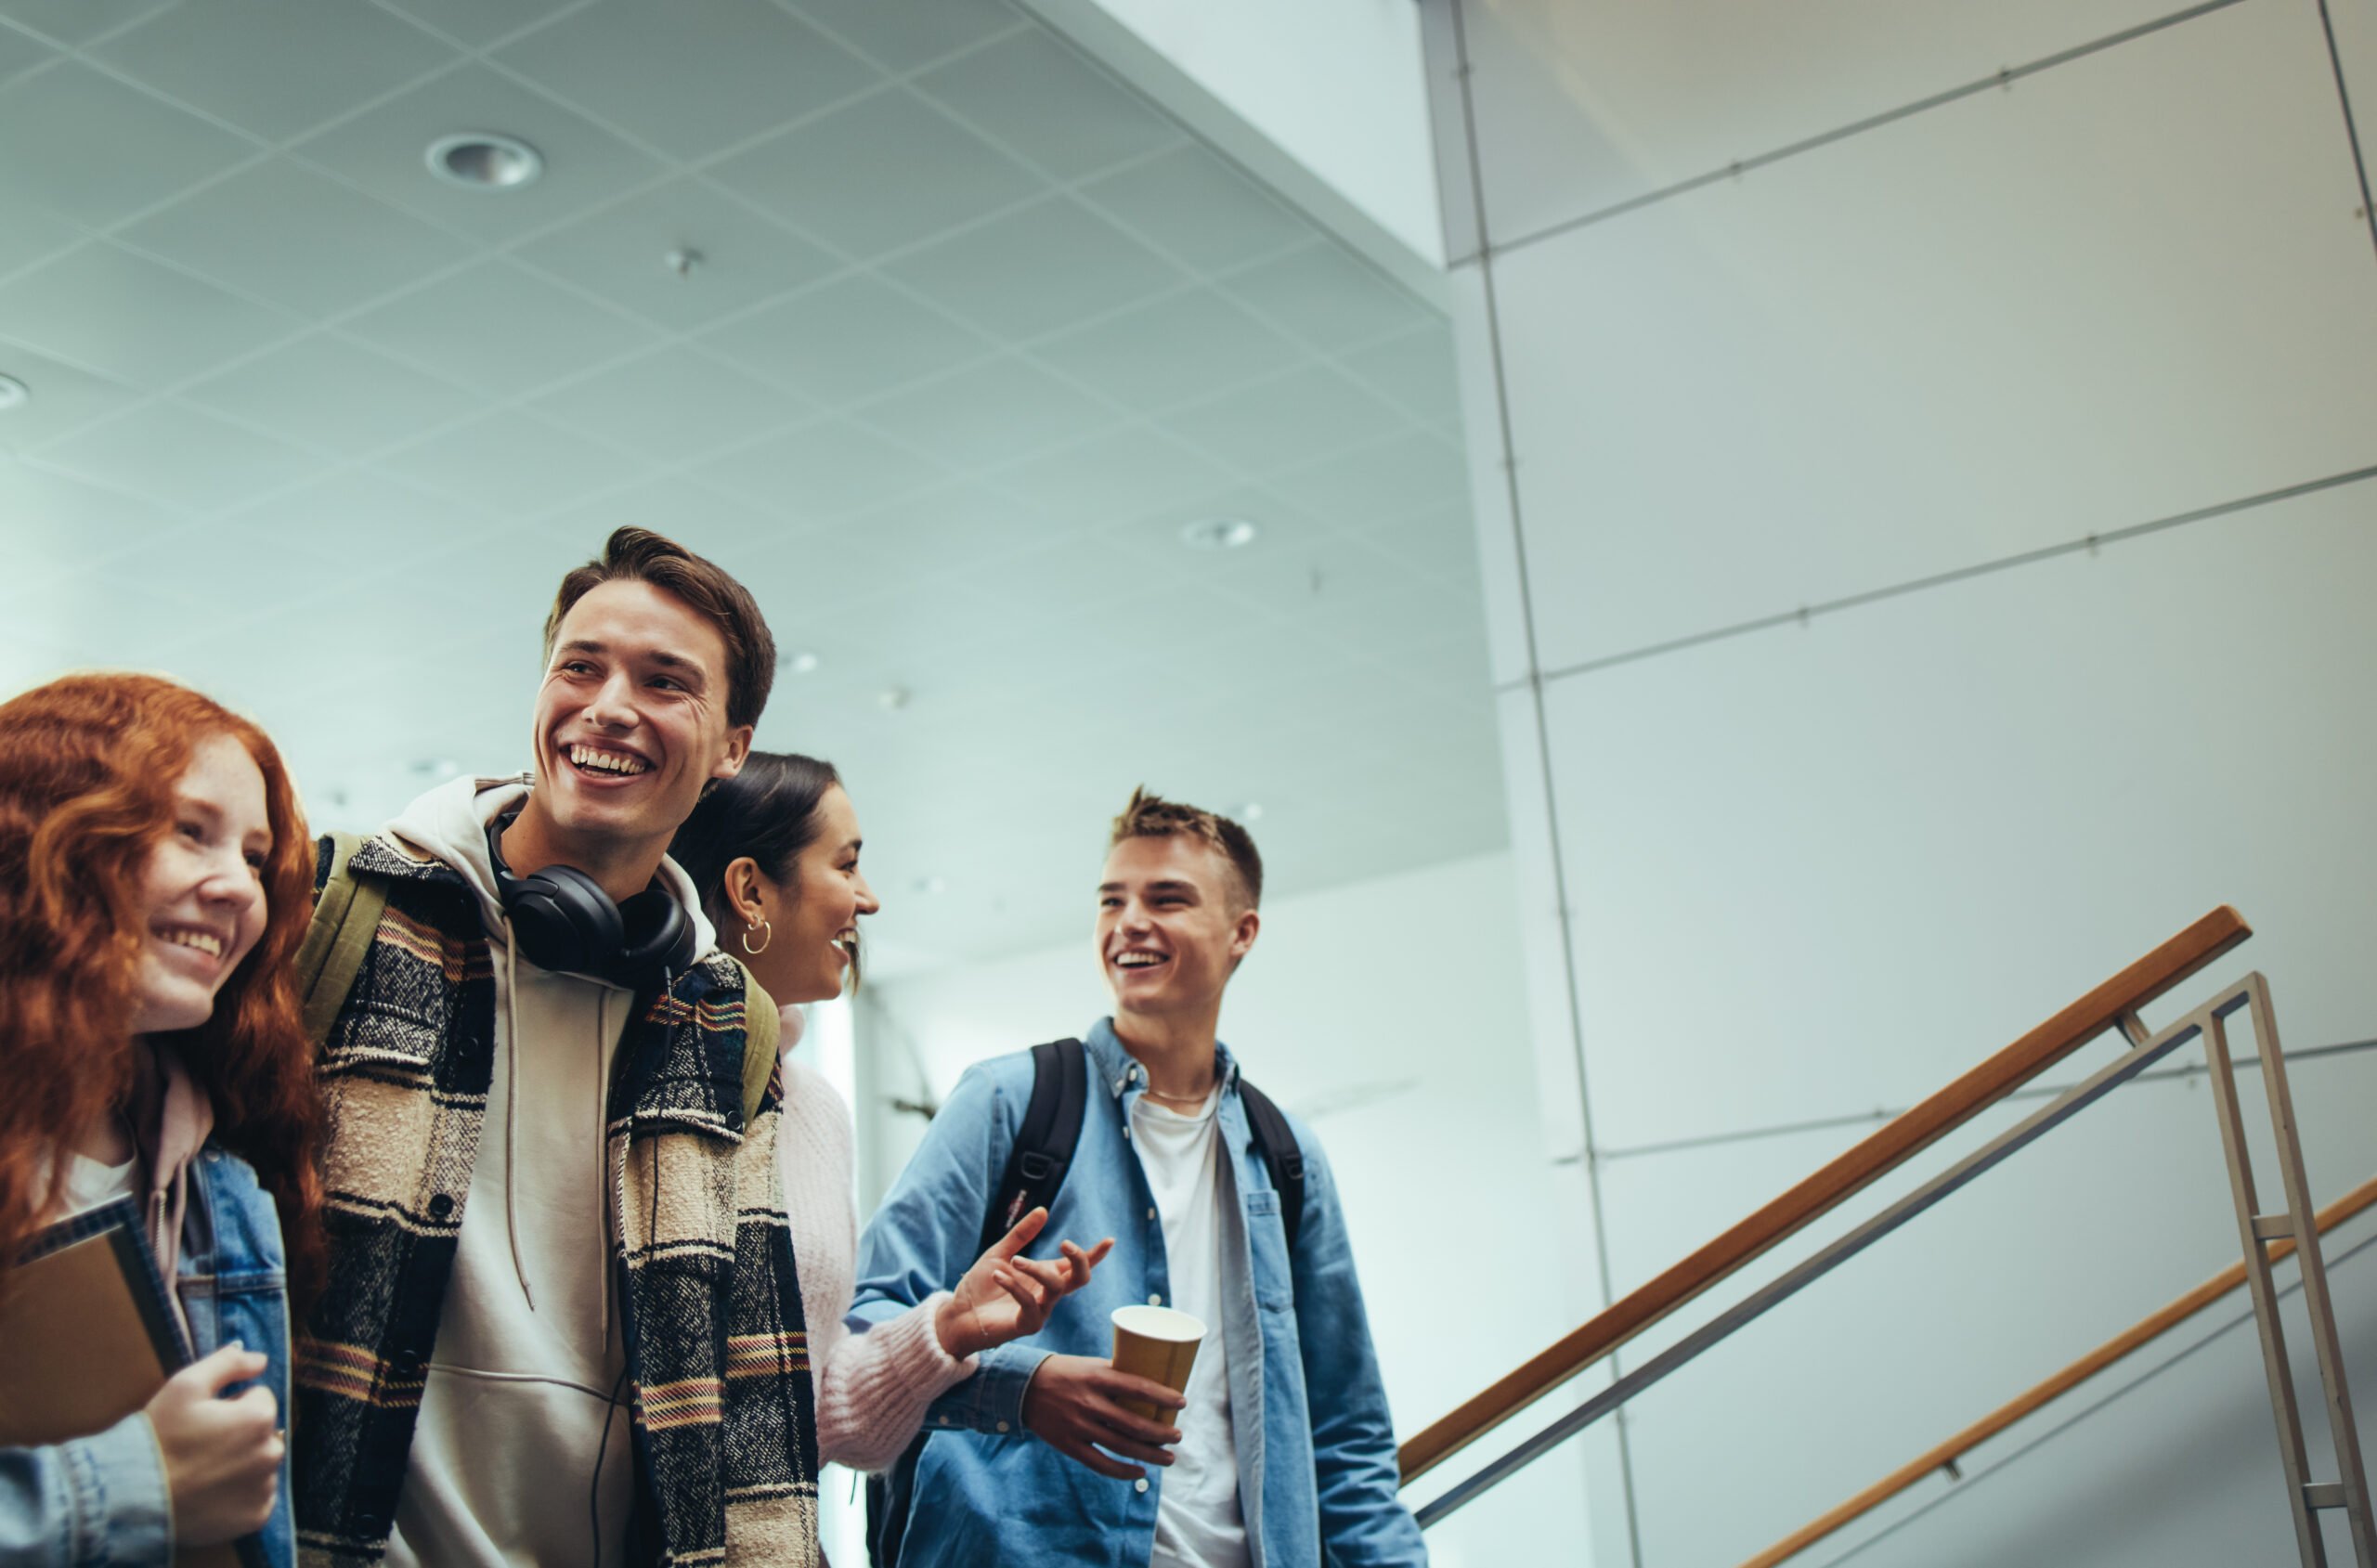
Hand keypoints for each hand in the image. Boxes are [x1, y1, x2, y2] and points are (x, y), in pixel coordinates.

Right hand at [145, 1342, 282, 1546]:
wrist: (132, 1496)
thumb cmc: (158, 1437)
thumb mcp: (185, 1385)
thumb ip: (229, 1362)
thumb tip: (261, 1359)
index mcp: (259, 1417)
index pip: (258, 1398)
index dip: (230, 1404)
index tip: (204, 1419)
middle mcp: (271, 1452)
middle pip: (264, 1432)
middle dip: (241, 1433)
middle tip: (202, 1447)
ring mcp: (265, 1487)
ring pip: (261, 1464)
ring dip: (242, 1464)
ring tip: (203, 1472)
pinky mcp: (256, 1517)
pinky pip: (258, 1497)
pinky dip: (241, 1495)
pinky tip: (211, 1493)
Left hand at [934, 1207, 1113, 1359]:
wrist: (958, 1314)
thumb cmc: (980, 1286)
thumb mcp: (1000, 1253)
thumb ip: (1021, 1234)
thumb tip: (1043, 1210)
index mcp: (1045, 1275)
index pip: (1075, 1265)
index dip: (1095, 1254)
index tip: (1110, 1239)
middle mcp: (1047, 1293)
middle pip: (1079, 1278)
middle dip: (1079, 1259)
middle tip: (1065, 1244)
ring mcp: (1040, 1310)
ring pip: (1055, 1287)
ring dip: (1036, 1269)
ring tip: (1014, 1260)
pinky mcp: (1027, 1324)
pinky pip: (1030, 1303)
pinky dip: (1015, 1286)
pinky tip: (998, 1275)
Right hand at [1021, 1353, 1185, 1480]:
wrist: (1024, 1386)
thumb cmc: (1066, 1372)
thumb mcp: (1091, 1365)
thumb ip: (1117, 1375)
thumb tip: (1152, 1386)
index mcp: (1097, 1377)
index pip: (1138, 1388)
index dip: (1163, 1397)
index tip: (1182, 1402)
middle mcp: (1089, 1402)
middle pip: (1134, 1423)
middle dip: (1162, 1433)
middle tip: (1178, 1436)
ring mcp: (1079, 1426)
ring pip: (1122, 1446)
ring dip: (1150, 1454)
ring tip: (1169, 1457)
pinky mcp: (1070, 1445)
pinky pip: (1101, 1464)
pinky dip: (1123, 1471)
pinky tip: (1140, 1471)